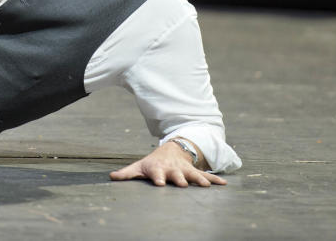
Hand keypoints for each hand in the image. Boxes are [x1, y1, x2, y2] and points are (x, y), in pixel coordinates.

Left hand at [109, 141, 226, 187]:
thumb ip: (127, 173)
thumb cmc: (152, 163)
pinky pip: (207, 176)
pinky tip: (224, 185)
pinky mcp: (195, 172)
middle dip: (180, 179)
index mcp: (159, 169)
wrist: (171, 150)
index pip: (157, 174)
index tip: (160, 184)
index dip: (158, 178)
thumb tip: (111, 177)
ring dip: (200, 180)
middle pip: (177, 175)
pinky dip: (215, 180)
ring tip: (206, 186)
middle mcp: (173, 170)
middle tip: (182, 185)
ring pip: (193, 175)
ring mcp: (185, 170)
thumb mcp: (139, 166)